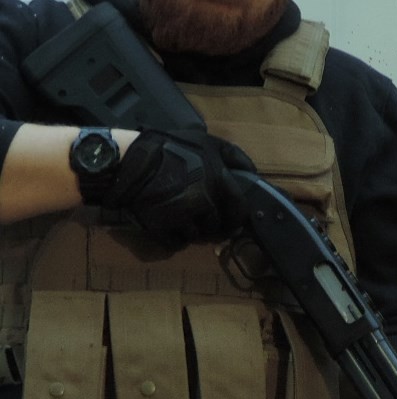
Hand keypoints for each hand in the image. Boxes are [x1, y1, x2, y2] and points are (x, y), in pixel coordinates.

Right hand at [103, 129, 255, 245]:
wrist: (126, 160)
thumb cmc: (167, 147)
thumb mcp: (205, 141)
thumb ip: (232, 156)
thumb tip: (252, 172)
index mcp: (218, 180)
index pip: (240, 209)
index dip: (237, 217)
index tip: (231, 220)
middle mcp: (204, 202)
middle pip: (216, 227)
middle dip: (211, 226)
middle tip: (201, 219)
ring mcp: (183, 218)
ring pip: (196, 236)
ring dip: (191, 231)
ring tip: (179, 217)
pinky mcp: (162, 229)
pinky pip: (175, 243)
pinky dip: (173, 238)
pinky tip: (166, 224)